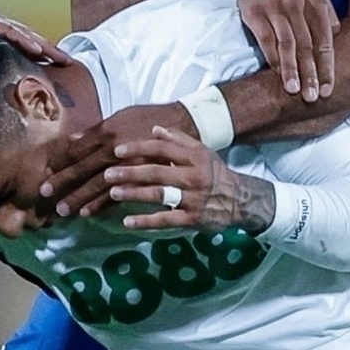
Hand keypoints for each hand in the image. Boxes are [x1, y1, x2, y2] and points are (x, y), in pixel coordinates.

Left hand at [41, 102, 194, 217]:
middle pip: (85, 169)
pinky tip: (90, 214)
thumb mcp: (122, 117)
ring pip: (100, 186)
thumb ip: (97, 130)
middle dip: (65, 183)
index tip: (46, 173)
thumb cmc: (150, 118)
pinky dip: (104, 206)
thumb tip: (74, 139)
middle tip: (45, 195)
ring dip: (81, 199)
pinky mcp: (143, 178)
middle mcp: (116, 150)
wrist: (184, 122)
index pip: (78, 151)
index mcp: (108, 133)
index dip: (61, 162)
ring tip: (64, 211)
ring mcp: (130, 166)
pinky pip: (122, 195)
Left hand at [105, 126, 275, 233]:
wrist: (241, 200)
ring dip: (134, 193)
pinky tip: (127, 221)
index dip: (139, 148)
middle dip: (130, 172)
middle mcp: (193, 176)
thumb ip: (178, 139)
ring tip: (114, 193)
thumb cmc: (215, 174)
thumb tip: (155, 128)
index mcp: (194, 157)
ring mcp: (192, 198)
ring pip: (159, 194)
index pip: (162, 148)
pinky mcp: (191, 219)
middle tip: (108, 174)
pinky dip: (145, 221)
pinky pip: (165, 220)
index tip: (117, 151)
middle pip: (157, 172)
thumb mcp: (202, 151)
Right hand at [229, 0, 337, 102]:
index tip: (329, 88)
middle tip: (313, 97)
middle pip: (307, 45)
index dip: (328, 65)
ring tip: (293, 90)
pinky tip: (276, 74)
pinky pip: (266, 38)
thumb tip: (338, 36)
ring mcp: (276, 8)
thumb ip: (327, 15)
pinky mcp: (255, 12)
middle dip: (310, 73)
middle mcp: (297, 5)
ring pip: (286, 44)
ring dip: (290, 69)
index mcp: (316, 1)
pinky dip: (272, 57)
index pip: (326, 39)